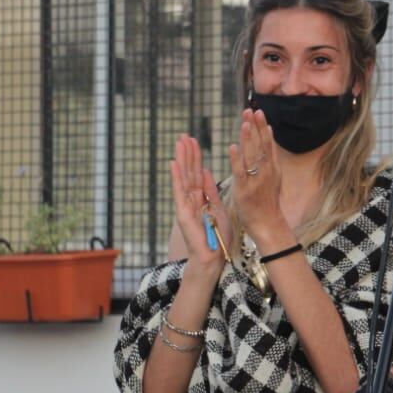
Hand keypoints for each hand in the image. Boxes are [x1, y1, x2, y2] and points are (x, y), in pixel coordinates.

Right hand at [169, 134, 229, 267]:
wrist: (214, 258)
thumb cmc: (217, 237)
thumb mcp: (218, 209)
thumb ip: (211, 191)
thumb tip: (206, 172)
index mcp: (200, 198)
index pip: (197, 173)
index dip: (195, 157)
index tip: (194, 140)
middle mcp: (190, 200)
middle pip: (189, 172)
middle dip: (187, 153)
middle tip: (184, 135)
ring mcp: (185, 206)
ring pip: (183, 178)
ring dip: (181, 160)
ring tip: (179, 142)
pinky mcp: (182, 213)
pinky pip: (179, 192)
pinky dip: (177, 177)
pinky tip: (174, 163)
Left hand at [228, 108, 288, 242]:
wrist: (268, 224)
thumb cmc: (267, 202)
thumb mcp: (272, 177)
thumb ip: (269, 158)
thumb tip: (268, 135)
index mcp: (272, 168)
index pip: (268, 143)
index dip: (263, 127)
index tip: (259, 112)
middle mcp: (266, 172)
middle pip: (261, 145)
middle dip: (256, 127)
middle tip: (251, 111)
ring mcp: (256, 181)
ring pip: (252, 156)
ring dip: (248, 139)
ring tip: (245, 123)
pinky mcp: (245, 191)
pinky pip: (240, 172)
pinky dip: (237, 159)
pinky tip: (233, 147)